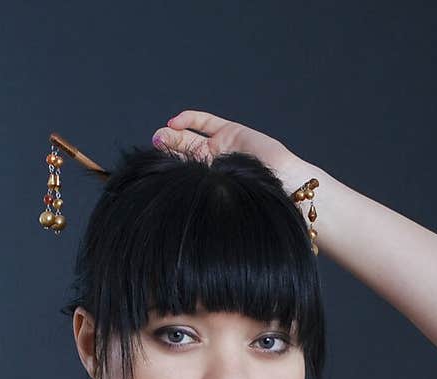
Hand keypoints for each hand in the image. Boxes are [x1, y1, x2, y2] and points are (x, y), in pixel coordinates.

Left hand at [151, 109, 304, 193]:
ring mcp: (222, 147)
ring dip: (174, 134)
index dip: (166, 166)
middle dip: (168, 147)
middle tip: (155, 144)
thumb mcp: (218, 197)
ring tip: (160, 136)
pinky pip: (206, 121)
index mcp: (209, 184)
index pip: (182, 171)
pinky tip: (174, 123)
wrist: (284, 189)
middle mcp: (214, 166)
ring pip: (191, 136)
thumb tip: (165, 198)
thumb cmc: (254, 201)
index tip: (152, 167)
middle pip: (183, 152)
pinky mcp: (231, 132)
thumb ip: (197, 190)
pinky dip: (189, 119)